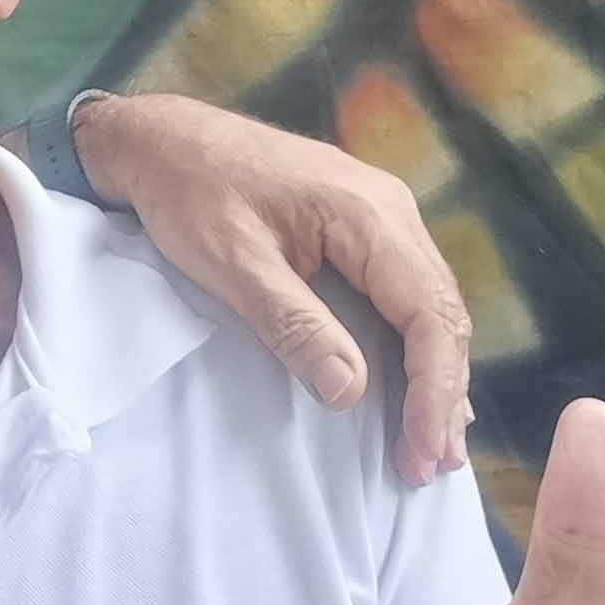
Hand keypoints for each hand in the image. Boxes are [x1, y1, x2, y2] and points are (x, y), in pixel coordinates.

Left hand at [71, 91, 470, 483]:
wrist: (161, 139)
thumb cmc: (190, 192)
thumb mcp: (232, 263)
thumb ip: (293, 324)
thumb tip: (351, 391)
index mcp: (368, 214)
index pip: (428, 314)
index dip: (432, 390)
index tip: (420, 451)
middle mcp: (388, 209)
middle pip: (441, 312)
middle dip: (443, 393)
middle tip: (431, 465)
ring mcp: (378, 213)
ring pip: (429, 303)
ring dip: (434, 373)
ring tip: (433, 442)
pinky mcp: (359, 224)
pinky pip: (404, 290)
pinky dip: (412, 343)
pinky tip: (411, 385)